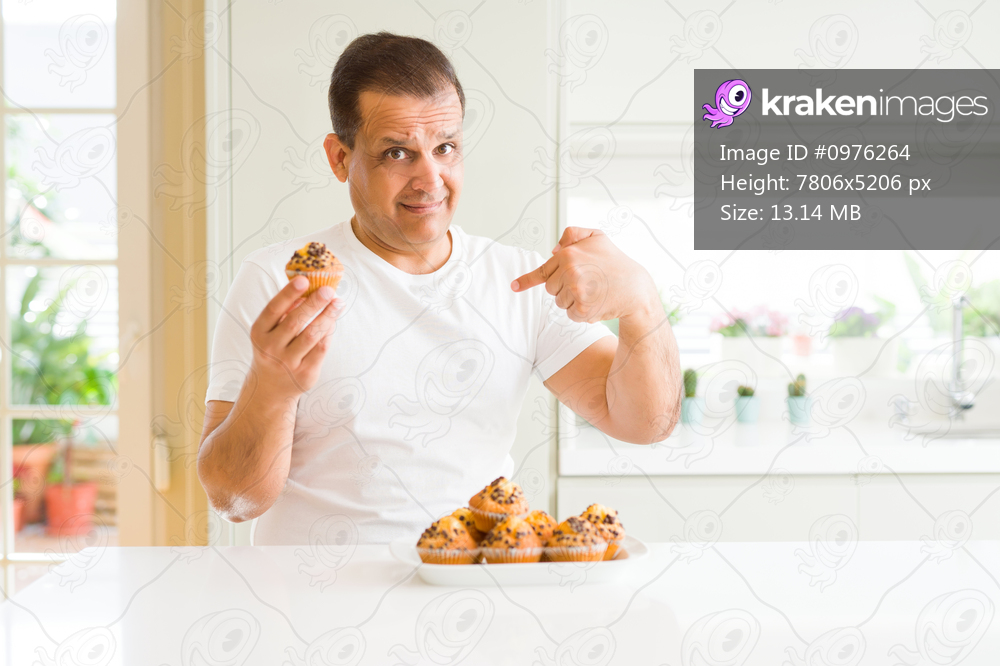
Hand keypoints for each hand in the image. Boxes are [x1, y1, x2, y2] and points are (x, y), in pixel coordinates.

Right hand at [249, 276, 342, 399]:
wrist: (271, 386)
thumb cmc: (274, 348)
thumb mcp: (270, 330)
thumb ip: (285, 311)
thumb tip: (307, 289)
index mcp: (259, 332)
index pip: (274, 309)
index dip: (288, 293)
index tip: (304, 280)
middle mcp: (270, 348)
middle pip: (295, 321)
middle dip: (314, 303)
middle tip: (328, 290)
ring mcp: (287, 363)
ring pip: (312, 335)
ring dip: (327, 316)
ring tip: (338, 303)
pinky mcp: (304, 373)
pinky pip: (321, 349)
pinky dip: (329, 333)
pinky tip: (333, 322)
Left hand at [510, 226, 656, 322]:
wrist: (635, 289)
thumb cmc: (615, 262)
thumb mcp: (597, 237)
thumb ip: (572, 236)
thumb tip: (553, 250)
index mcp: (569, 254)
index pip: (544, 270)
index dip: (527, 280)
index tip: (513, 287)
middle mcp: (569, 272)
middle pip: (551, 288)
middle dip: (564, 287)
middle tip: (588, 282)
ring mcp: (575, 291)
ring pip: (560, 302)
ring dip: (573, 300)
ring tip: (594, 291)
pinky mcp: (582, 309)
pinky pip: (570, 314)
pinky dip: (581, 312)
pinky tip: (596, 303)